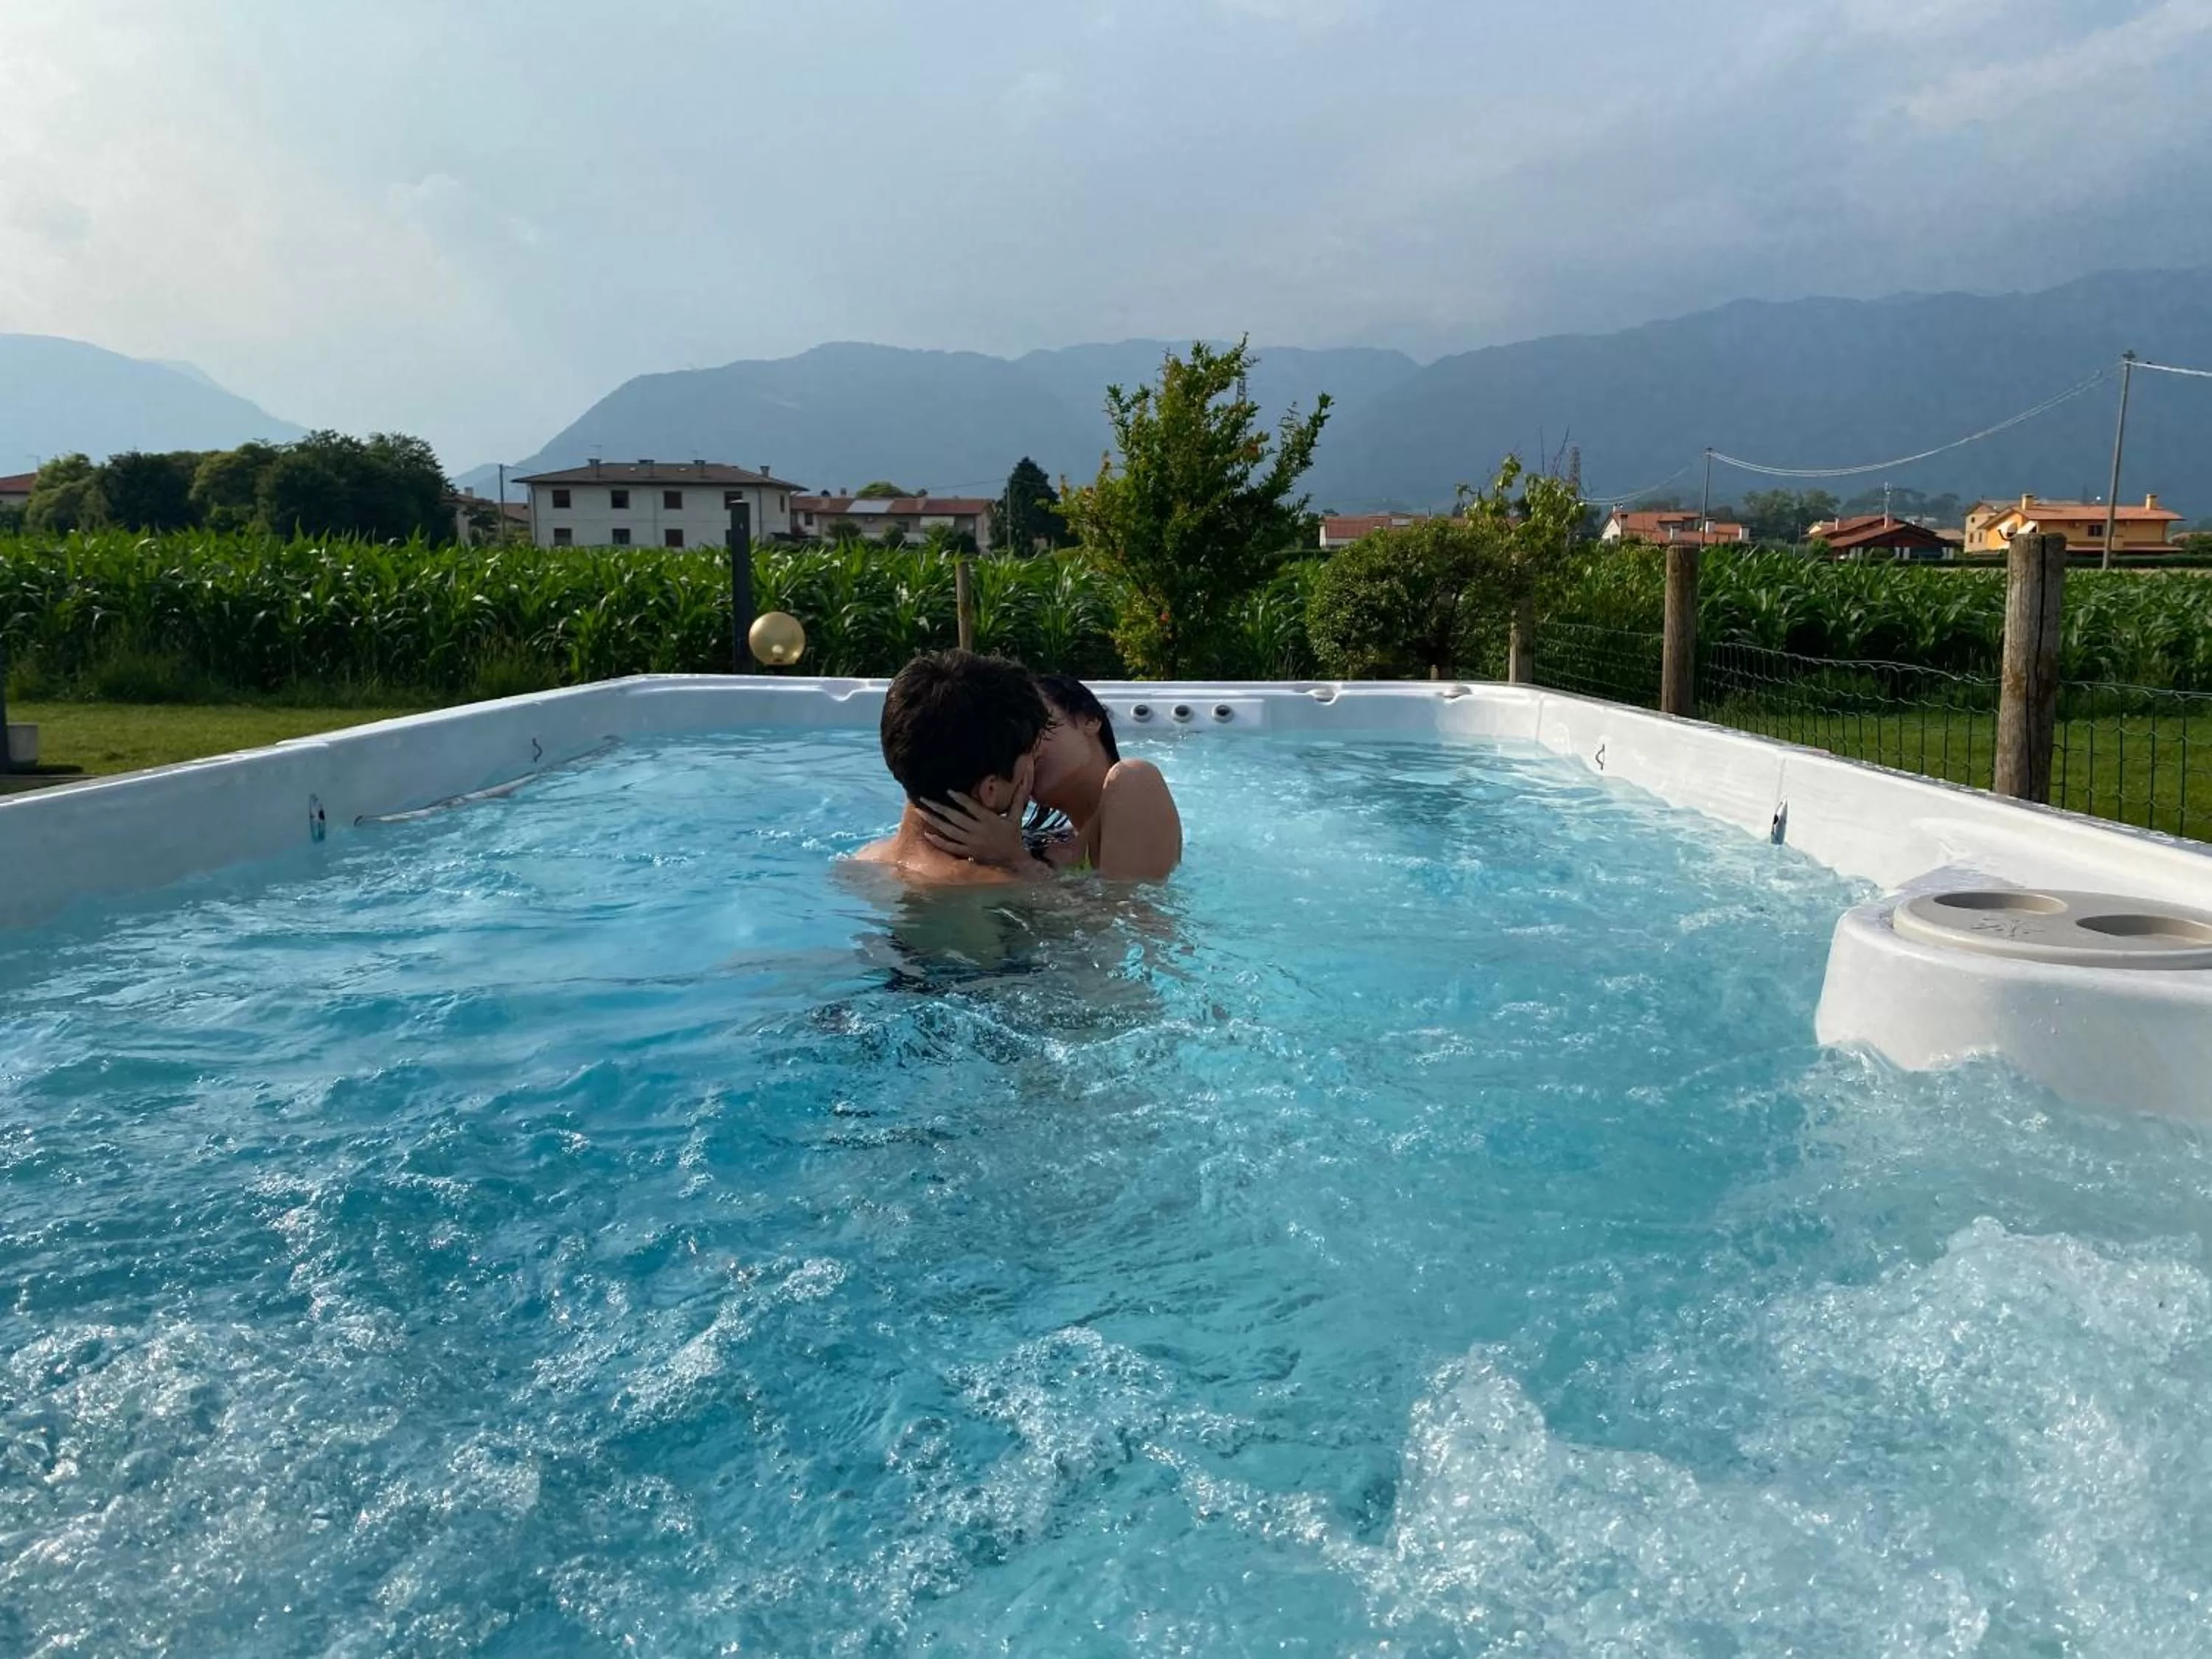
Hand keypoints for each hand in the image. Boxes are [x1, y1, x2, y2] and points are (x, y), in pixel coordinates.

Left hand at [920, 758, 1035, 870]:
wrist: (1014, 860)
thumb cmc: (1014, 836)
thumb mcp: (1016, 817)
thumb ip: (1017, 798)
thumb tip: (1024, 780)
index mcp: (989, 820)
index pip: (972, 807)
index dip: (960, 799)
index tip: (947, 791)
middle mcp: (979, 831)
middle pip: (955, 818)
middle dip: (938, 807)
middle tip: (923, 798)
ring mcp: (972, 843)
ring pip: (949, 831)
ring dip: (934, 821)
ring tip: (920, 811)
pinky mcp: (968, 853)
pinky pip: (951, 847)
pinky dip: (938, 841)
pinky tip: (927, 833)